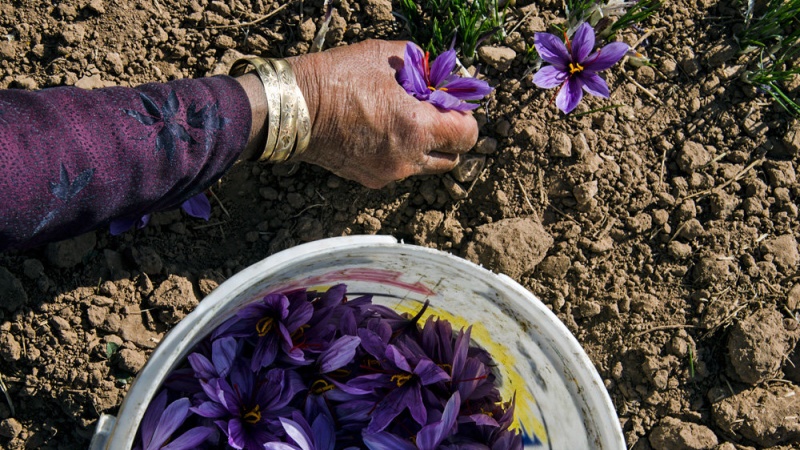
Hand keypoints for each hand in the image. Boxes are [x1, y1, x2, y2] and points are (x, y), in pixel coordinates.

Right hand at [288, 40, 478, 188]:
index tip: (453, 106)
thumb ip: (429, 69)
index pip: (468, 135)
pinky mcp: (372, 179)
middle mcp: (409, 157)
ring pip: (425, 166)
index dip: (465, 118)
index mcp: (419, 126)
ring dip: (425, 147)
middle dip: (449, 136)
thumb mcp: (391, 57)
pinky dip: (400, 154)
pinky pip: (400, 169)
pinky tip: (381, 132)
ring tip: (404, 121)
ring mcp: (390, 173)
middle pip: (452, 157)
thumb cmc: (342, 76)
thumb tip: (447, 79)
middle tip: (433, 115)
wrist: (297, 107)